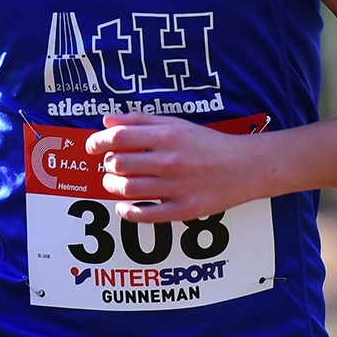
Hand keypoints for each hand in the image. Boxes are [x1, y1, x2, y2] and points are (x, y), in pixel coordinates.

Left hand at [83, 112, 269, 223]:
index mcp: (168, 136)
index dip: (98, 142)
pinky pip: (145, 215)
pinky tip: (124, 206)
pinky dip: (127, 212)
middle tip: (109, 166)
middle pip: (119, 164)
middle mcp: (171, 161)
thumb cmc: (208, 144)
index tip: (91, 147)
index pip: (120, 137)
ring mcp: (177, 187)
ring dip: (113, 187)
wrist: (245, 167)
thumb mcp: (177, 124)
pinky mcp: (184, 210)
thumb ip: (141, 120)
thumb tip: (107, 120)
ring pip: (128, 189)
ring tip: (114, 183)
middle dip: (107, 165)